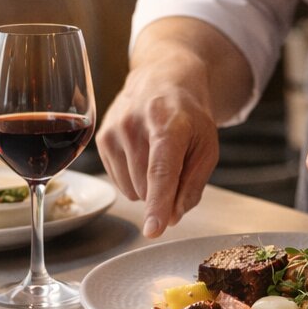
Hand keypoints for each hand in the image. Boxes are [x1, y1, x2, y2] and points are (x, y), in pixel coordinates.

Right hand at [96, 75, 218, 238]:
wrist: (162, 79)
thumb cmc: (189, 116)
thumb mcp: (207, 146)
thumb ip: (193, 185)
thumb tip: (171, 218)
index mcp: (168, 124)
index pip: (161, 171)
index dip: (158, 203)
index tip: (153, 229)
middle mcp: (134, 125)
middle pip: (147, 187)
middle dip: (165, 191)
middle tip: (176, 162)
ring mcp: (113, 131)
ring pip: (132, 190)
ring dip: (148, 186)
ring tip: (158, 154)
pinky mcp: (100, 139)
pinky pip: (119, 183)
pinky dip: (134, 179)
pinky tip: (142, 154)